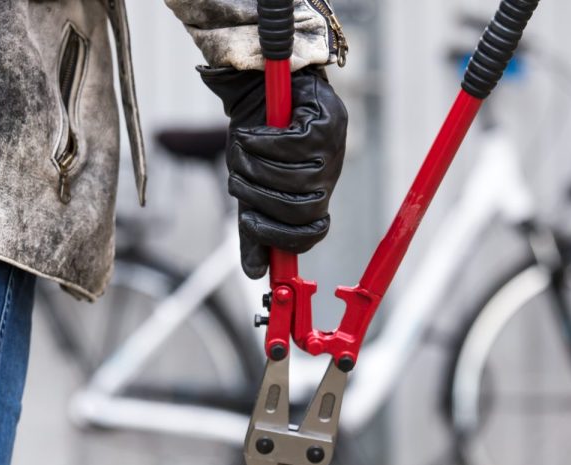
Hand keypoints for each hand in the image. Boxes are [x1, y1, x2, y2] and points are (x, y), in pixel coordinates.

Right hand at [200, 66, 347, 278]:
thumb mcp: (250, 185)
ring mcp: (333, 149)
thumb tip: (254, 273)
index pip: (311, 232)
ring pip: (295, 178)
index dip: (282, 237)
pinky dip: (264, 141)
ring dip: (257, 165)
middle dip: (260, 197)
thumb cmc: (256, 136)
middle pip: (300, 209)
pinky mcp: (328, 121)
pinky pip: (293, 146)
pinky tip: (252, 132)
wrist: (259, 84)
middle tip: (237, 179)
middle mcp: (328, 174)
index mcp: (314, 194)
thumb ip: (253, 226)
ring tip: (242, 148)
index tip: (252, 223)